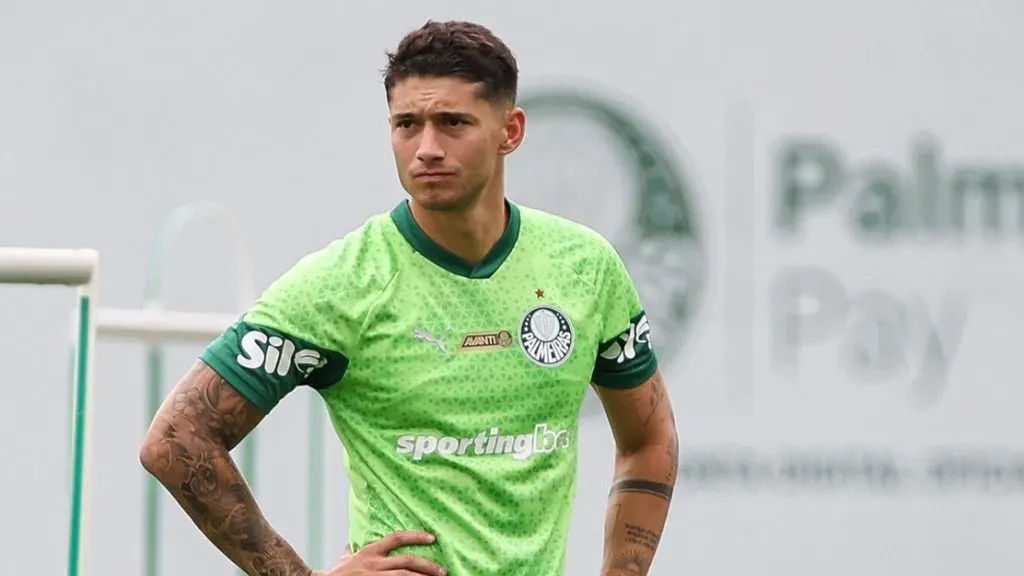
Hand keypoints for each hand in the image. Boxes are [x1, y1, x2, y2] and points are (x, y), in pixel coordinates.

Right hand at [312, 531, 445, 575]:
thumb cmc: (336, 573)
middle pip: (406, 562)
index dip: (416, 536)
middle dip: (427, 566)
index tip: (432, 538)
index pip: (397, 538)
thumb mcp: (346, 557)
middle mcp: (374, 564)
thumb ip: (353, 549)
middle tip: (442, 570)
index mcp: (370, 551)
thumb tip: (352, 543)